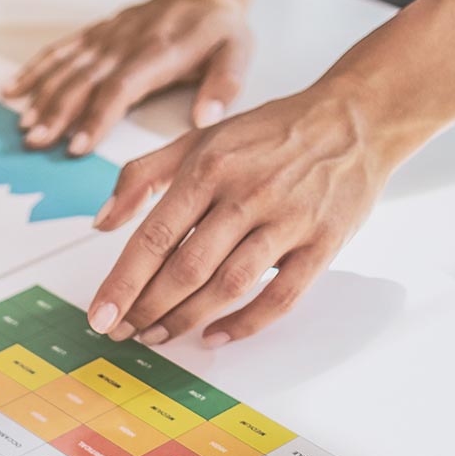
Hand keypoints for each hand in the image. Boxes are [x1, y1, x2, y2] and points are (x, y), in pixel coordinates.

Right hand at [3, 0, 250, 155]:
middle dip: (57, 112)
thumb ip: (224, 85)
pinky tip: (12, 90)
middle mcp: (126, 42)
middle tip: (36, 142)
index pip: (121, 86)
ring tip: (24, 126)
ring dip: (42, 96)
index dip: (97, 116)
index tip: (78, 146)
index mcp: (160, 52)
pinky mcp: (96, 33)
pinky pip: (60, 50)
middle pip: (85, 80)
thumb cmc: (218, 30)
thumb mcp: (238, 53)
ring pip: (67, 67)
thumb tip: (205, 119)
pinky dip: (34, 69)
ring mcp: (107, 36)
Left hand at [83, 83, 413, 347]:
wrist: (353, 119)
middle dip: (148, 308)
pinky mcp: (323, 243)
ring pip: (229, 285)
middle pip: (187, 267)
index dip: (123, 283)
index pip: (155, 236)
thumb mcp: (199, 138)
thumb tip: (101, 222)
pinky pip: (281, 296)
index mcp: (209, 167)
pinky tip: (216, 336)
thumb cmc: (269, 133)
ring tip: (158, 335)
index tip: (100, 316)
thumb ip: (143, 174)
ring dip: (187, 319)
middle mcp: (245, 194)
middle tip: (124, 332)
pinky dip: (247, 323)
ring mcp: (287, 221)